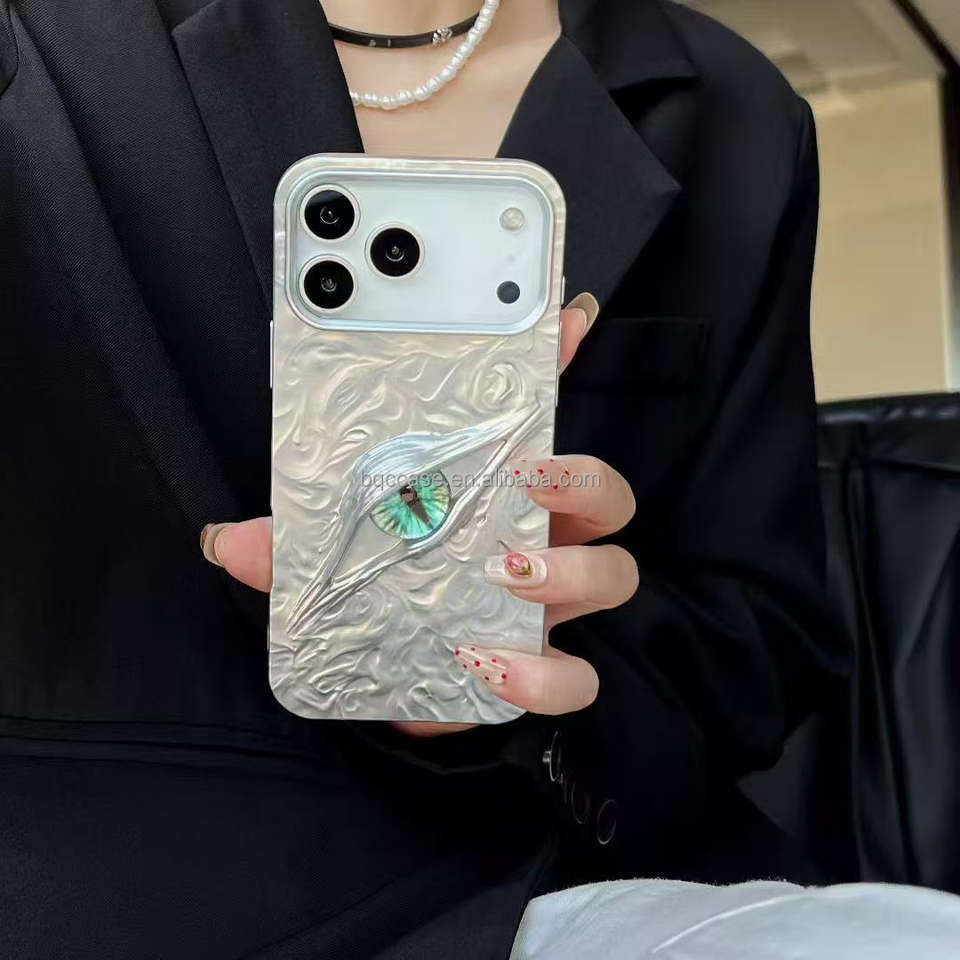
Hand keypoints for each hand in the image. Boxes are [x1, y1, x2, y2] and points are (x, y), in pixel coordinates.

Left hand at [201, 295, 638, 735]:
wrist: (384, 687)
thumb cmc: (374, 603)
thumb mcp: (327, 562)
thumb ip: (288, 546)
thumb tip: (222, 538)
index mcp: (494, 495)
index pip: (533, 420)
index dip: (558, 363)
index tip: (564, 317)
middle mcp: (537, 539)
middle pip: (605, 494)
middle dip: (583, 479)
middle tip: (528, 480)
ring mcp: (548, 606)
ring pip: (615, 572)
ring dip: (574, 570)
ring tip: (506, 572)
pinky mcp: (540, 669)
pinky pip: (576, 678)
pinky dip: (544, 676)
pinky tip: (488, 665)